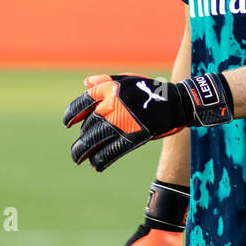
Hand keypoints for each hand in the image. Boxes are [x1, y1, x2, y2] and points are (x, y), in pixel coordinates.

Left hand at [62, 72, 232, 171]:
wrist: (177, 103)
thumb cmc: (150, 90)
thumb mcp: (128, 80)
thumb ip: (105, 81)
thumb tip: (85, 83)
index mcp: (109, 90)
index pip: (82, 103)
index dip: (71, 115)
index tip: (68, 124)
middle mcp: (112, 105)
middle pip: (88, 126)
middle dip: (81, 140)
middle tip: (76, 151)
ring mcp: (121, 122)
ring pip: (94, 140)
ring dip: (83, 152)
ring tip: (79, 159)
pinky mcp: (132, 136)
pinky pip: (111, 151)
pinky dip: (101, 160)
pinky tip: (96, 165)